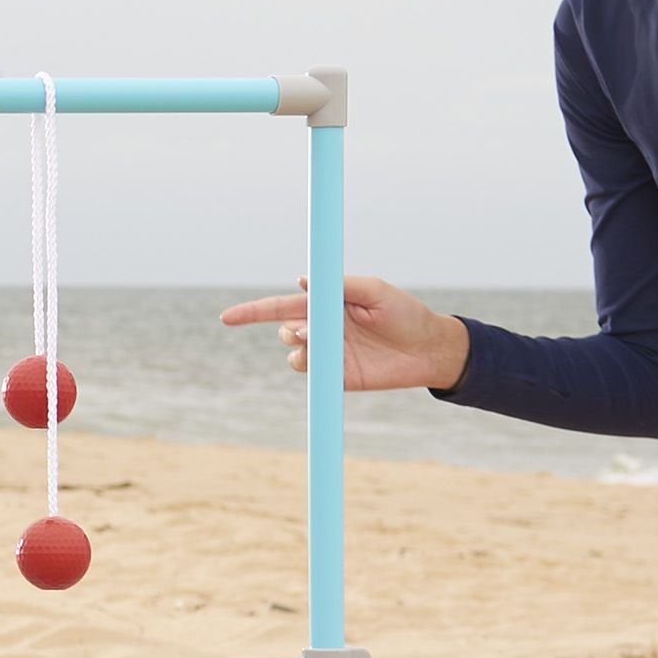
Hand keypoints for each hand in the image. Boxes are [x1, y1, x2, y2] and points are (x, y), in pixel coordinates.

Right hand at [220, 274, 469, 391]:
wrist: (429, 350)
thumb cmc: (405, 313)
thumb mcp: (375, 290)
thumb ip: (339, 285)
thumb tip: (301, 280)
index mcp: (328, 304)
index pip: (283, 306)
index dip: (253, 311)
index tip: (228, 317)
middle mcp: (323, 327)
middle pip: (284, 328)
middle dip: (288, 328)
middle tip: (307, 331)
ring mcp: (328, 353)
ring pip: (292, 353)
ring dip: (298, 348)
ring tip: (318, 344)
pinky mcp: (336, 376)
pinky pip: (309, 374)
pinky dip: (308, 367)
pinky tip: (325, 362)